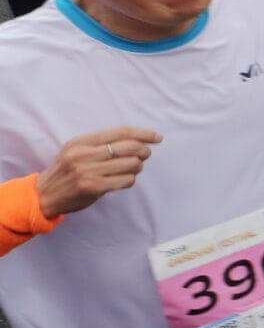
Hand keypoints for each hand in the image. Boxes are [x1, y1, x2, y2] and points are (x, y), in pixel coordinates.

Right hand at [36, 127, 157, 218]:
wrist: (43, 195)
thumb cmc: (65, 171)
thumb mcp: (75, 150)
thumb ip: (99, 143)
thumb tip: (137, 140)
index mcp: (81, 142)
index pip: (120, 132)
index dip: (143, 133)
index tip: (156, 137)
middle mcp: (84, 155)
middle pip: (129, 147)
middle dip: (144, 150)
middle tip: (146, 154)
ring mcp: (88, 171)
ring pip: (131, 164)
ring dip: (138, 166)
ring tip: (133, 168)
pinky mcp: (93, 187)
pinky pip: (126, 180)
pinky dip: (130, 179)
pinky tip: (124, 180)